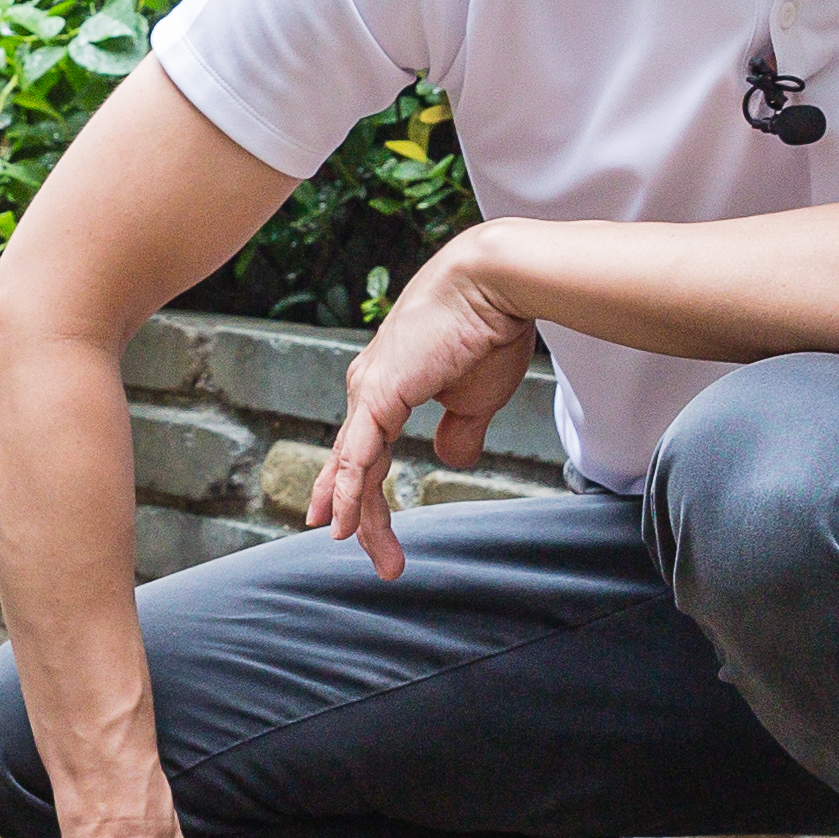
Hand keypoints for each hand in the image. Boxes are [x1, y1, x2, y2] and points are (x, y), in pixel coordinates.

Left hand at [309, 231, 537, 577]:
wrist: (495, 284)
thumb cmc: (490, 328)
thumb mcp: (475, 396)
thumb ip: (459, 432)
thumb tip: (449, 457)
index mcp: (387, 385)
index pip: (362, 448)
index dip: (349, 485)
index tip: (342, 523)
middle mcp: (369, 388)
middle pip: (353, 462)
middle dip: (353, 510)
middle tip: (365, 550)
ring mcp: (369, 390)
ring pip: (355, 466)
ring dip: (359, 514)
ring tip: (370, 554)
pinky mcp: (378, 395)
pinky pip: (358, 455)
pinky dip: (349, 491)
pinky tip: (343, 522)